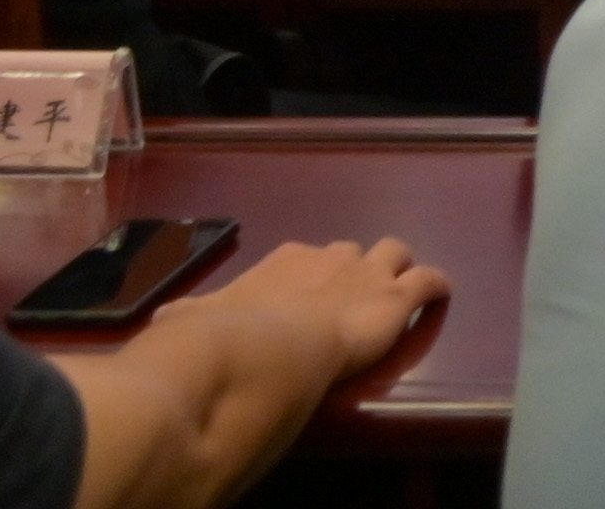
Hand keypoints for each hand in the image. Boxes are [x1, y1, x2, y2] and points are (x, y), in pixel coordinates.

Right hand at [195, 234, 441, 376]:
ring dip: (396, 270)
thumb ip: (186, 318)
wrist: (263, 352)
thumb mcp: (191, 320)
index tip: (301, 302)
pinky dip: (436, 287)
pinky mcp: (396, 301)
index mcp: (283, 262)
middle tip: (348, 301)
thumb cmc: (223, 337)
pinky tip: (439, 295)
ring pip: (394, 253)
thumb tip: (165, 321)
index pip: (302, 259)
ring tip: (395, 292)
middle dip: (353, 270)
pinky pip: (429, 281)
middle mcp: (329, 260)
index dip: (307, 278)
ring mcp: (366, 278)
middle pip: (351, 251)